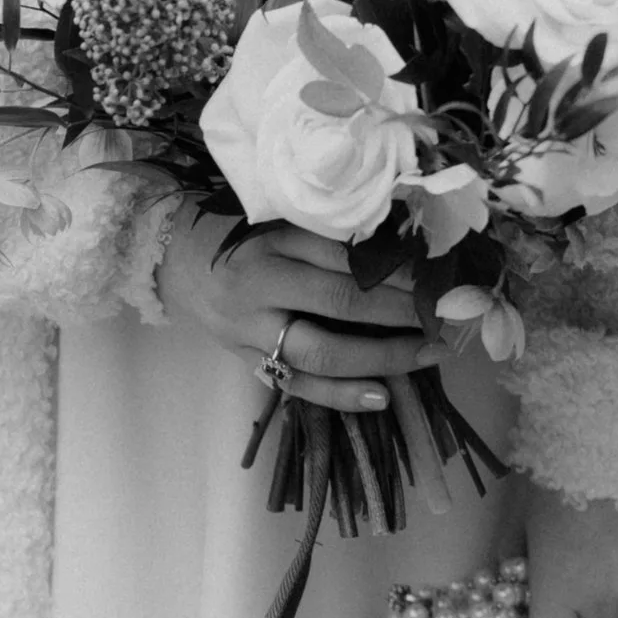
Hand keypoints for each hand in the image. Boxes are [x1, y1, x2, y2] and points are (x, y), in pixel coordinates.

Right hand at [159, 209, 446, 414]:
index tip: (436, 273)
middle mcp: (260, 285)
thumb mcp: (279, 220)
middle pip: (339, 301)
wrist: (174, 259)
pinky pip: (298, 386)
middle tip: (443, 315)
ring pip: (321, 352)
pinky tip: (381, 396)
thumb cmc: (239, 234)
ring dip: (380, 357)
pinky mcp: (248, 362)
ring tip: (426, 355)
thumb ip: (328, 235)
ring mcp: (251, 330)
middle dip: (399, 311)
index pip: (343, 254)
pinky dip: (341, 395)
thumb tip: (401, 252)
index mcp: (271, 240)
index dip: (394, 267)